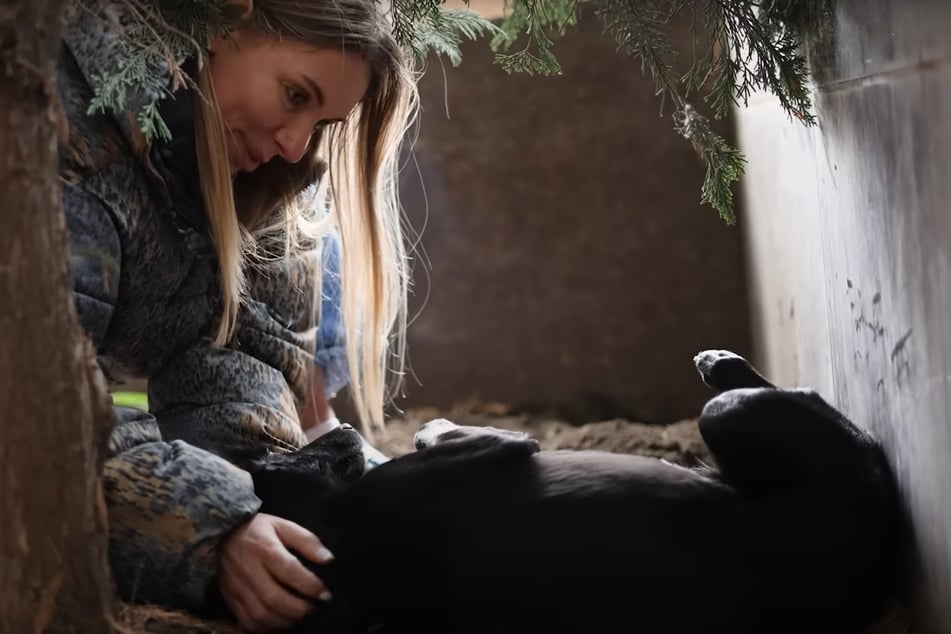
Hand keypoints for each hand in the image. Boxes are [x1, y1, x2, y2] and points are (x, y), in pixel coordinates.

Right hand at [218, 512, 333, 631]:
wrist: (221, 534)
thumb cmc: (257, 530)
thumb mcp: (283, 526)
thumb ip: (307, 541)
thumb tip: (328, 559)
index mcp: (265, 548)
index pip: (289, 570)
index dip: (309, 585)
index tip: (324, 593)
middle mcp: (249, 570)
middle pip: (274, 598)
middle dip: (298, 609)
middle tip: (312, 609)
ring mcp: (237, 586)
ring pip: (260, 614)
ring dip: (283, 621)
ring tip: (298, 618)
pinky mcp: (230, 598)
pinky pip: (247, 620)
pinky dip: (265, 627)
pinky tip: (279, 623)